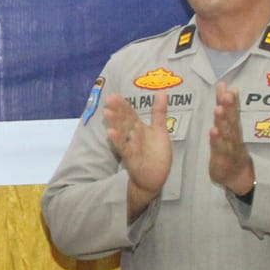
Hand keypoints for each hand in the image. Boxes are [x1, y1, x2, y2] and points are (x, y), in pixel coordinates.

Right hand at [102, 93, 170, 218]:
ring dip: (114, 123)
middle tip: (109, 99)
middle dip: (117, 110)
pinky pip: (124, 148)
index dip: (123, 105)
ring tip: (107, 113)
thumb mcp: (160, 130)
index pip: (129, 114)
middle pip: (124, 121)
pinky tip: (111, 133)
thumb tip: (162, 91)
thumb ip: (159, 112)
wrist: (153, 178)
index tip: (114, 96)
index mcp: (138, 128)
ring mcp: (131, 146)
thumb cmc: (156, 154)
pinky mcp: (131, 158)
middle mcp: (132, 136)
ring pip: (122, 133)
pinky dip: (118, 140)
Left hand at [207, 84, 255, 196]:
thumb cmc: (230, 148)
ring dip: (223, 121)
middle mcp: (234, 135)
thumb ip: (223, 107)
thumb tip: (223, 87)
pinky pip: (220, 148)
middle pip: (232, 119)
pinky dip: (217, 140)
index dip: (230, 99)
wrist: (237, 176)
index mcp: (233, 127)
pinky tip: (213, 131)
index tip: (226, 86)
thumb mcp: (226, 126)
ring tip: (218, 109)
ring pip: (227, 132)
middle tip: (226, 94)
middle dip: (229, 106)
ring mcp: (230, 147)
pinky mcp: (223, 158)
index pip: (232, 110)